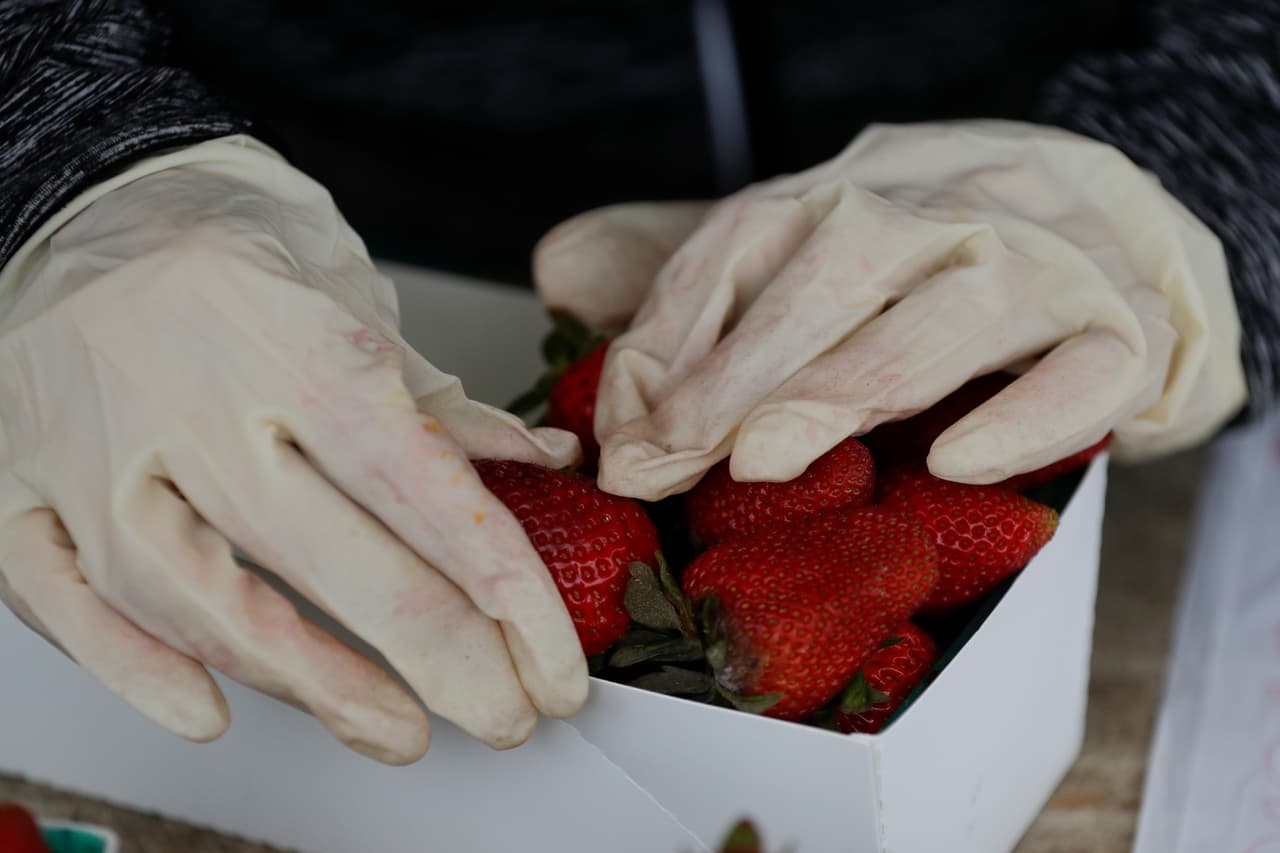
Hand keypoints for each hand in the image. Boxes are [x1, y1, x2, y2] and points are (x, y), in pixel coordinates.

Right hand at [0, 137, 586, 763]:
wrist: (88, 188)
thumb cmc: (229, 237)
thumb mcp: (352, 287)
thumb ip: (437, 396)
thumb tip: (538, 459)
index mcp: (295, 342)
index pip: (423, 489)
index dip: (504, 592)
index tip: (552, 662)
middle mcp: (194, 399)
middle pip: (330, 557)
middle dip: (437, 658)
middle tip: (504, 715)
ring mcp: (93, 447)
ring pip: (195, 595)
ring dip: (307, 681)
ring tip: (397, 731)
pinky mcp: (19, 480)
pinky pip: (58, 593)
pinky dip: (130, 665)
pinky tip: (207, 709)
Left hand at [536, 121, 1246, 499]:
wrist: (1128, 225)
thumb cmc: (944, 253)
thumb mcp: (810, 244)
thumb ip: (695, 268)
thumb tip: (559, 269)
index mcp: (854, 190)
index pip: (745, 237)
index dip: (672, 331)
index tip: (623, 431)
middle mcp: (941, 210)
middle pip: (836, 266)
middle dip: (743, 363)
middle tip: (671, 452)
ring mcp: (1043, 264)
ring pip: (951, 310)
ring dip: (851, 382)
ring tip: (765, 454)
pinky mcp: (1126, 330)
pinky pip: (1089, 369)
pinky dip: (1028, 415)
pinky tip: (959, 463)